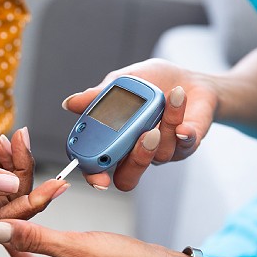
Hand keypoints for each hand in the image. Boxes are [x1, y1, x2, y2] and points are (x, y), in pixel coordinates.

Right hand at [62, 59, 217, 190]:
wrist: (187, 79)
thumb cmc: (152, 83)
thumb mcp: (122, 82)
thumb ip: (99, 95)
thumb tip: (70, 103)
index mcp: (115, 142)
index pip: (98, 167)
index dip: (94, 174)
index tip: (97, 172)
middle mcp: (136, 154)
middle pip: (128, 177)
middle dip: (136, 159)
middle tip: (144, 135)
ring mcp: (162, 152)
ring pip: (160, 154)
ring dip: (166, 123)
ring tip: (171, 97)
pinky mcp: (187, 145)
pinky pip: (185, 144)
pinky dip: (185, 132)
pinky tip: (183, 123)